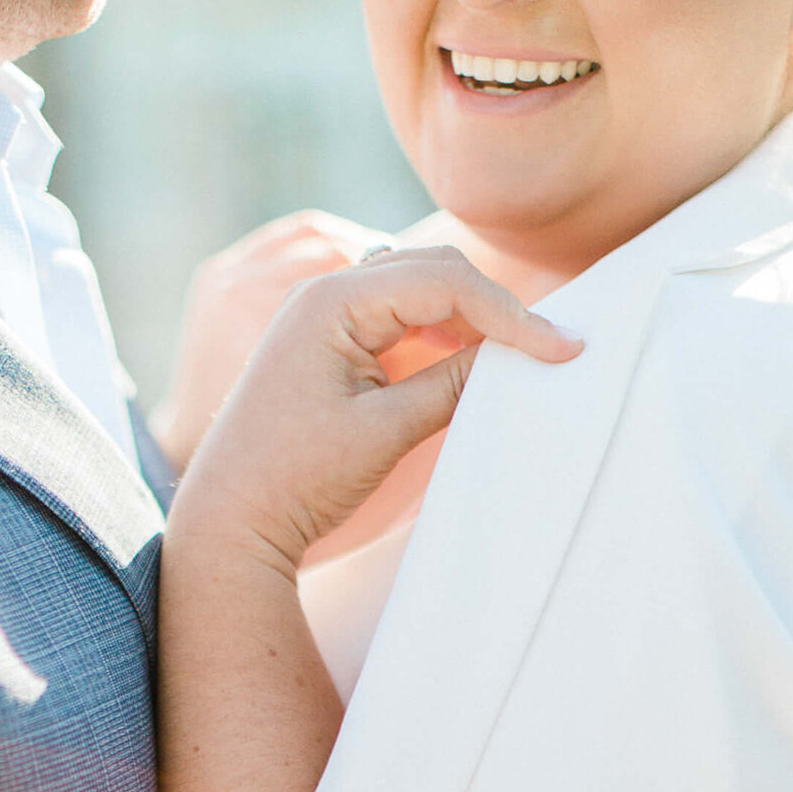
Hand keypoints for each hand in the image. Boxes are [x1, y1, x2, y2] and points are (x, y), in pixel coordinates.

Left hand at [166, 246, 580, 576]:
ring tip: (515, 360)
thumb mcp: (386, 430)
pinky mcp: (327, 341)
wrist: (228, 519)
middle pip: (436, 272)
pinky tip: (466, 364)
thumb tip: (519, 357)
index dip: (512, 315)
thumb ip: (455, 383)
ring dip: (469, 318)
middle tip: (548, 352)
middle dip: (494, 308)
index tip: (564, 350)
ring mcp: (321, 315)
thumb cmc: (293, 478)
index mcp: (330, 301)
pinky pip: (397, 317)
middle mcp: (322, 293)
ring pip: (420, 291)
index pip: (446, 282)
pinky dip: (438, 333)